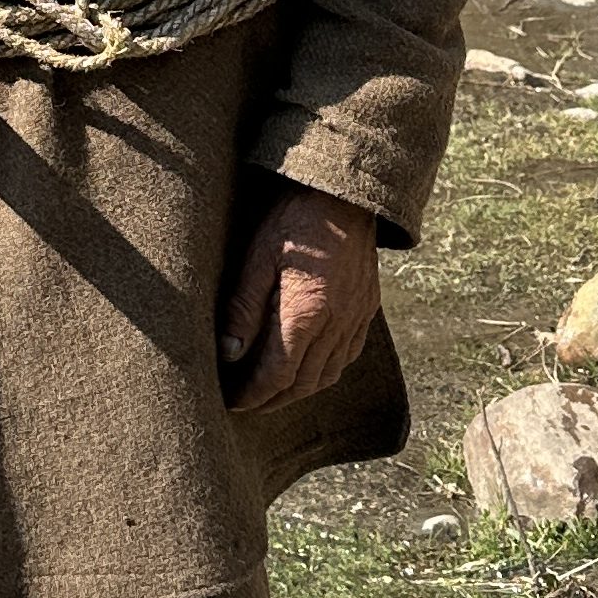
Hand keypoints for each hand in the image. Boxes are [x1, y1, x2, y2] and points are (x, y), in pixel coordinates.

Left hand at [219, 187, 381, 413]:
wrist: (344, 192)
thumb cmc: (294, 220)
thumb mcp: (257, 257)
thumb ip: (243, 308)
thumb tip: (230, 353)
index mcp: (307, 313)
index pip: (277, 374)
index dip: (254, 394)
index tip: (233, 402)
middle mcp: (337, 323)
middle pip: (304, 382)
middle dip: (272, 400)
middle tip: (246, 404)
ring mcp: (356, 317)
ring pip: (328, 375)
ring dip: (299, 391)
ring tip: (272, 393)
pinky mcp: (367, 308)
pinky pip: (348, 355)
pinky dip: (325, 372)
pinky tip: (307, 368)